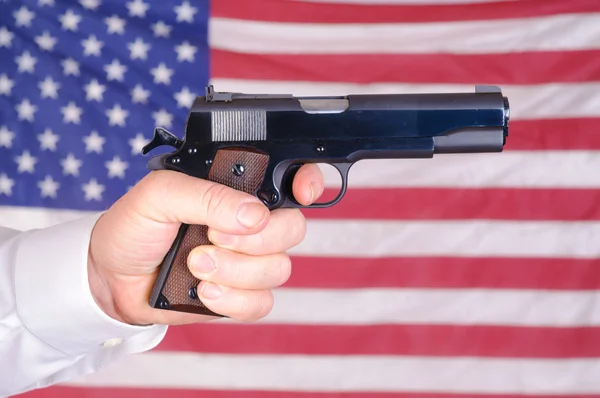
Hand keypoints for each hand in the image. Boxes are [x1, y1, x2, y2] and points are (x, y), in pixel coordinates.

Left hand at [87, 165, 323, 325]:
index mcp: (236, 189)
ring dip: (235, 271)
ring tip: (195, 264)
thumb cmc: (133, 227)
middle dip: (255, 240)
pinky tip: (203, 291)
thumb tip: (255, 215)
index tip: (301, 194)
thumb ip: (206, 196)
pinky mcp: (240, 295)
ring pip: (279, 269)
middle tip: (211, 237)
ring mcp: (248, 261)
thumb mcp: (159, 195)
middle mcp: (250, 223)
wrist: (111, 279)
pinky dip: (232, 300)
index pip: (291, 177)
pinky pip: (262, 302)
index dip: (308, 182)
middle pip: (293, 228)